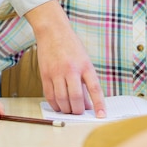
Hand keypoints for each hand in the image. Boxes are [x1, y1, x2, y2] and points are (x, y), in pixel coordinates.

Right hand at [25, 0, 105, 117]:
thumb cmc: (71, 45)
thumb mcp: (84, 60)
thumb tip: (87, 103)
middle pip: (76, 98)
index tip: (101, 116)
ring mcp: (57, 72)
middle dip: (78, 110)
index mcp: (85, 65)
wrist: (52, 31)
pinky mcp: (45, 74)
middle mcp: (71, 69)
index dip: (99, 104)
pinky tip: (59, 106)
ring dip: (66, 110)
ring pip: (62, 100)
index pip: (94, 88)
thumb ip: (86, 80)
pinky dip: (55, 105)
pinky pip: (50, 96)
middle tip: (80, 112)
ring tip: (69, 110)